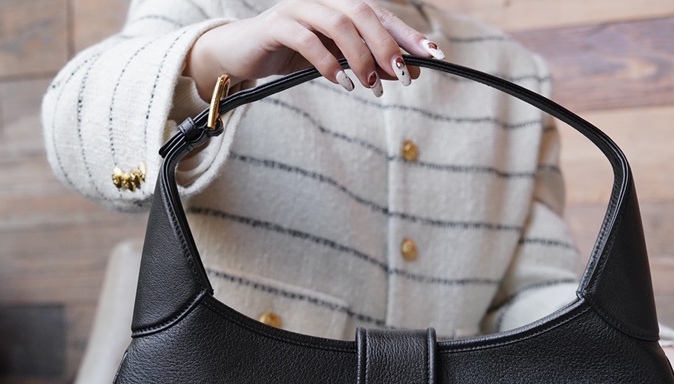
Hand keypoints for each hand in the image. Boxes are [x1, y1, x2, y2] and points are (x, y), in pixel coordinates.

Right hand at [185, 0, 445, 97]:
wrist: (241, 55)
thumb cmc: (290, 55)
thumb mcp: (335, 61)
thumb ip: (366, 62)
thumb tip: (403, 72)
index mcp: (338, 4)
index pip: (380, 14)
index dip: (407, 34)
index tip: (433, 56)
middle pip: (363, 13)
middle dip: (388, 45)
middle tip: (403, 76)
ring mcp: (298, 8)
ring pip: (339, 23)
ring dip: (360, 56)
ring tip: (370, 86)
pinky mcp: (276, 24)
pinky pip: (307, 38)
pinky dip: (328, 61)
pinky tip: (340, 82)